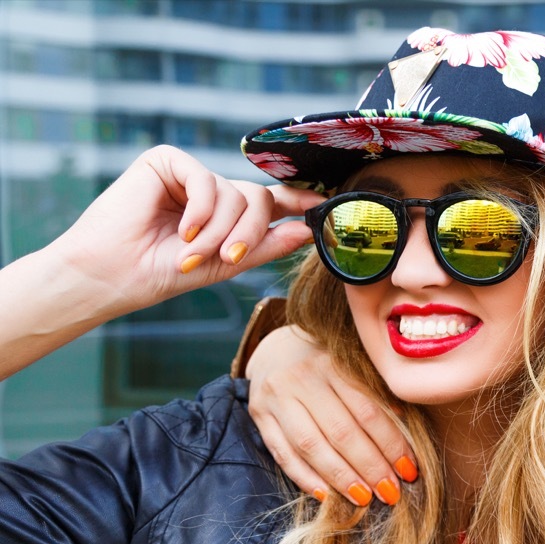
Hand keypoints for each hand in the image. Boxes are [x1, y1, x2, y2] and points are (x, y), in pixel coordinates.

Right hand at [43, 144, 320, 315]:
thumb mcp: (225, 264)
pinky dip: (201, 210)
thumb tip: (306, 230)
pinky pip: (206, 179)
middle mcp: (211, 191)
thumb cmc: (161, 273)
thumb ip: (265, 246)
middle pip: (257, 199)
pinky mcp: (166, 161)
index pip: (269, 202)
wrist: (113, 274)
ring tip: (192, 253)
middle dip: (248, 232)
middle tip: (227, 258)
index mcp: (226, 215)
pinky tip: (183, 230)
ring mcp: (190, 174)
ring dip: (219, 231)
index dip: (298, 201)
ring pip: (234, 193)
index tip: (325, 205)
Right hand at [246, 325, 417, 505]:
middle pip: (341, 431)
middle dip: (370, 466)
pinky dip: (305, 478)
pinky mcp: (259, 415)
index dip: (391, 444)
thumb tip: (406, 437)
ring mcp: (277, 397)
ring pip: (311, 445)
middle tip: (390, 491)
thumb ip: (377, 398)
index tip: (409, 470)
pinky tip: (326, 495)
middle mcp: (303, 378)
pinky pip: (283, 454)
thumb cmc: (327, 369)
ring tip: (363, 498)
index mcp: (334, 364)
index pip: (368, 411)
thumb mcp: (353, 371)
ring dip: (340, 477)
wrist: (276, 352)